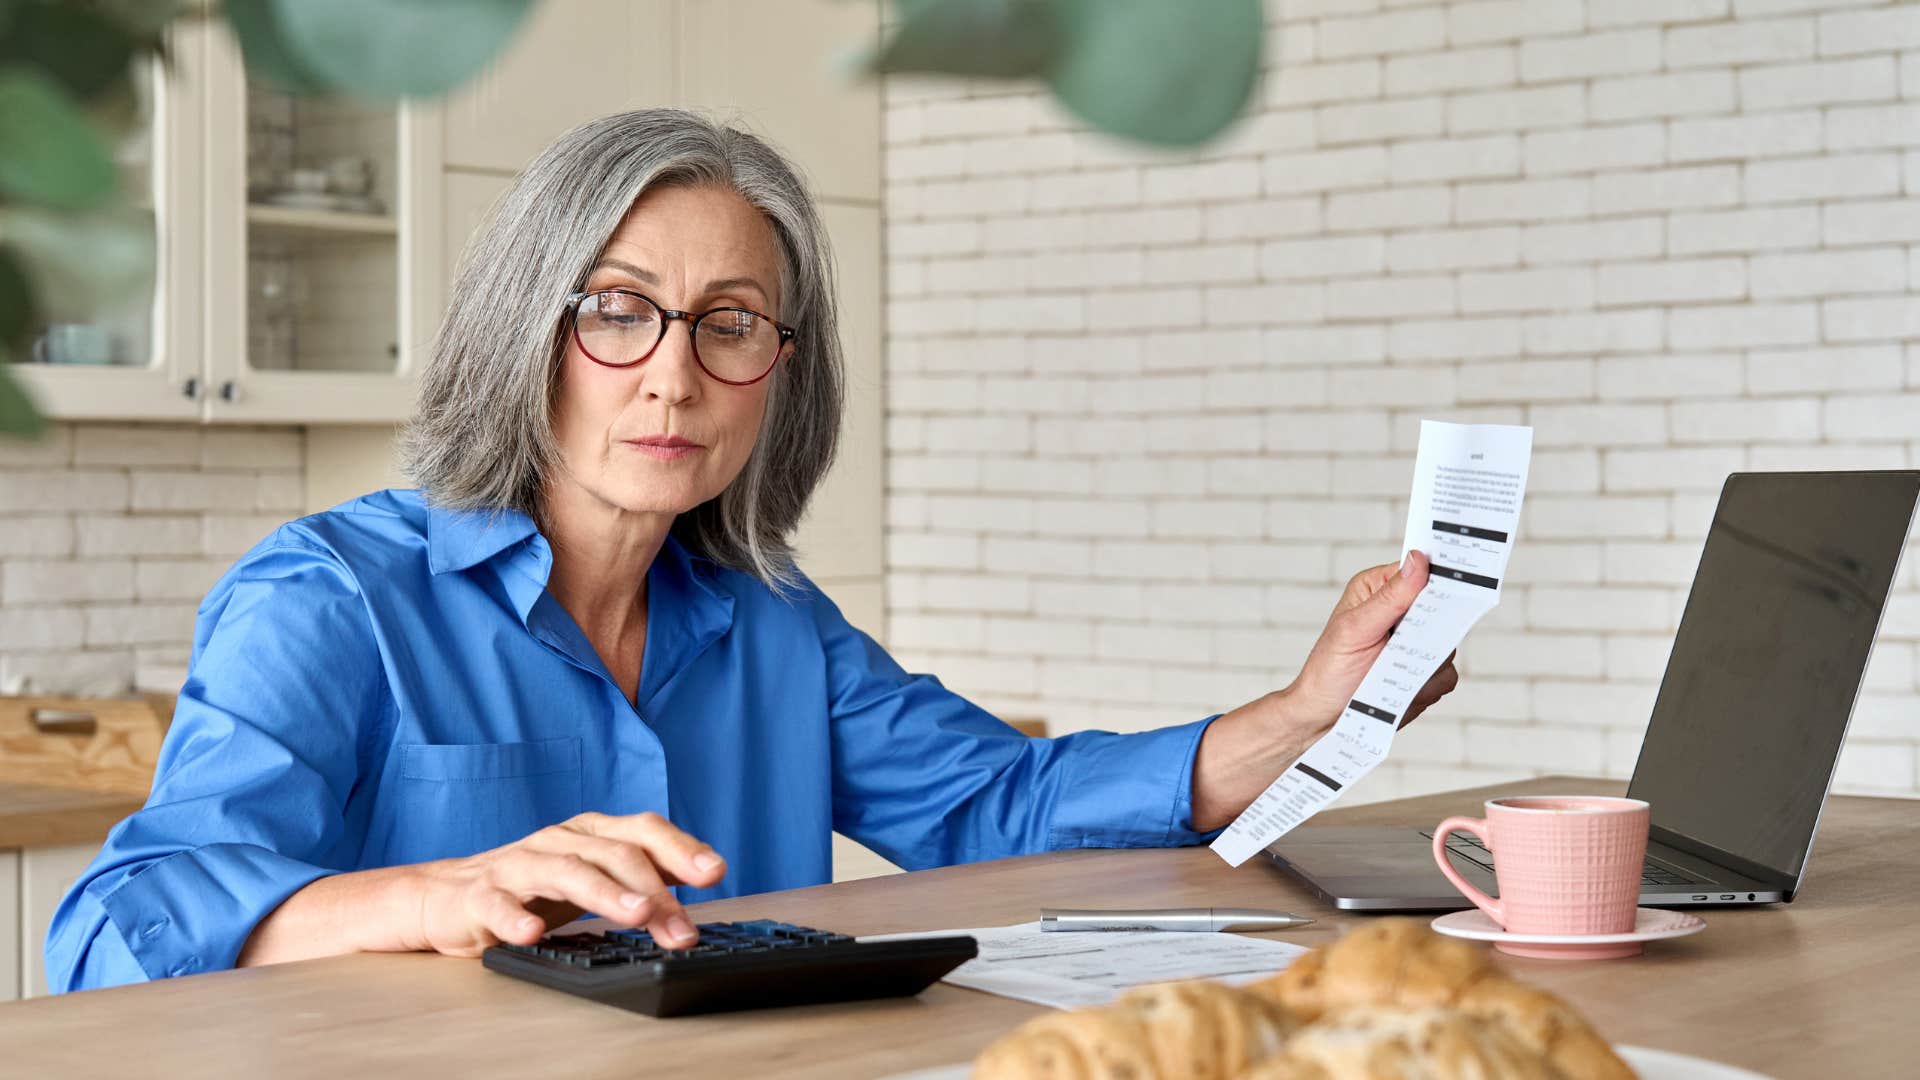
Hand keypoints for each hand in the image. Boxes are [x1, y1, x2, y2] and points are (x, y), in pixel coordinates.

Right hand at [408, 811, 726, 956]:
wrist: (446, 897)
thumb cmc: (532, 888)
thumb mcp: (593, 876)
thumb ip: (643, 873)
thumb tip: (706, 875)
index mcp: (590, 833)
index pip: (643, 830)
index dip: (681, 848)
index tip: (715, 872)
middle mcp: (559, 840)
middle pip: (615, 855)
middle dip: (655, 891)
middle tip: (683, 929)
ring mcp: (518, 864)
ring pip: (567, 871)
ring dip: (606, 893)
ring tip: (636, 915)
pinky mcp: (479, 895)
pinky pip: (499, 904)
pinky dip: (515, 918)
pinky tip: (532, 934)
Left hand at [1188, 550, 1460, 830]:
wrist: (1324, 719)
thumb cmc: (1328, 671)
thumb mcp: (1354, 629)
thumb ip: (1390, 597)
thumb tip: (1419, 560)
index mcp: (1379, 589)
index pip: (1421, 571)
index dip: (1440, 577)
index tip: (1454, 584)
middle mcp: (1400, 612)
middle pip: (1443, 609)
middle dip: (1431, 631)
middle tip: (1407, 645)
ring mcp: (1415, 643)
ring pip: (1449, 646)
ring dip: (1424, 664)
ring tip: (1391, 674)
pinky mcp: (1424, 673)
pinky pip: (1446, 676)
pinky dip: (1426, 687)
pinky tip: (1401, 691)